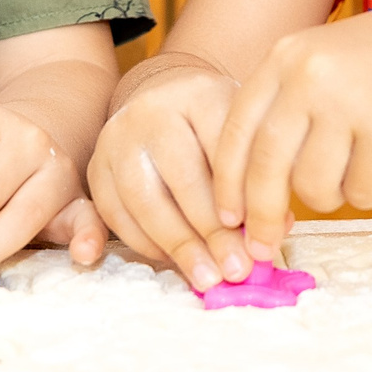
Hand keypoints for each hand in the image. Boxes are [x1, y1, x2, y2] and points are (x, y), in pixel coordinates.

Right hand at [88, 64, 255, 291]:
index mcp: (199, 94)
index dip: (240, 197)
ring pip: (146, 201)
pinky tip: (177, 261)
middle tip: (237, 269)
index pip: (222, 149)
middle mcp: (153, 111)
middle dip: (213, 232)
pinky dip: (149, 245)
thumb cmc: (212, 122)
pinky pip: (118, 216)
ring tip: (208, 277)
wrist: (160, 98)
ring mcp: (117, 138)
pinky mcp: (97, 168)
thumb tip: (274, 230)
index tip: (258, 236)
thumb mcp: (240, 130)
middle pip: (183, 178)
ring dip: (180, 247)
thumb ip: (258, 174)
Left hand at [212, 8, 371, 260]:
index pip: (236, 130)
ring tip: (351, 171)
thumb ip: (285, 109)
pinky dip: (367, 192)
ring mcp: (348, 101)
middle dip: (261, 215)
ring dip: (327, 197)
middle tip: (264, 245)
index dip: (227, 182)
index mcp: (285, 57)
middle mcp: (309, 75)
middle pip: (265, 165)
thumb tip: (250, 192)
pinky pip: (360, 193)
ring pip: (311, 187)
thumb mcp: (322, 61)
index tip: (227, 218)